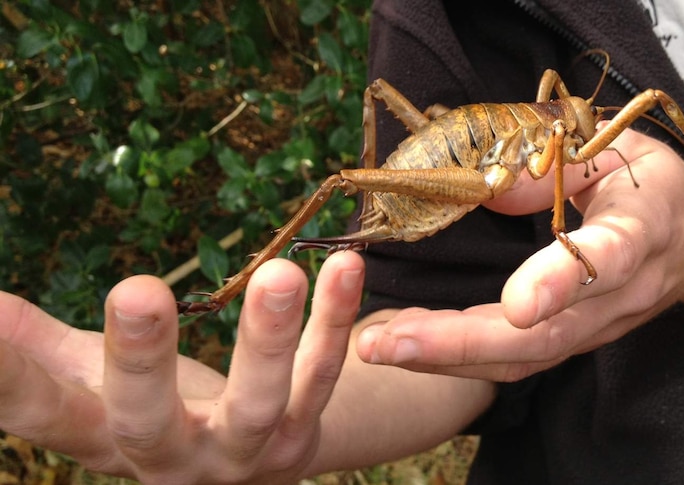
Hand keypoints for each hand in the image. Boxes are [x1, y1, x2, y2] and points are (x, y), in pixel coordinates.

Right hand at [0, 251, 363, 482]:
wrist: (239, 472)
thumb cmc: (154, 417)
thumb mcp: (91, 391)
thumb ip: (37, 350)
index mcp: (105, 439)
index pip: (44, 412)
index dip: (8, 374)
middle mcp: (169, 460)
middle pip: (147, 420)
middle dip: (142, 359)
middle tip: (137, 291)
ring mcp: (241, 455)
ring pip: (257, 403)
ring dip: (268, 338)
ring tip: (280, 273)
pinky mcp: (299, 438)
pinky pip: (322, 376)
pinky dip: (335, 322)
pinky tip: (344, 266)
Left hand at [355, 127, 683, 380]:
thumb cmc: (652, 186)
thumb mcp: (617, 149)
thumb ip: (557, 163)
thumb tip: (486, 183)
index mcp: (642, 227)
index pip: (608, 258)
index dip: (562, 281)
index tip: (516, 305)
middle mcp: (620, 293)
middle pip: (544, 333)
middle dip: (461, 342)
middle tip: (388, 341)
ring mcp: (595, 328)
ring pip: (522, 359)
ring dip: (444, 359)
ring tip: (376, 347)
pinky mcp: (571, 342)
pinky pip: (513, 363)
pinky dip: (454, 360)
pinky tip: (403, 348)